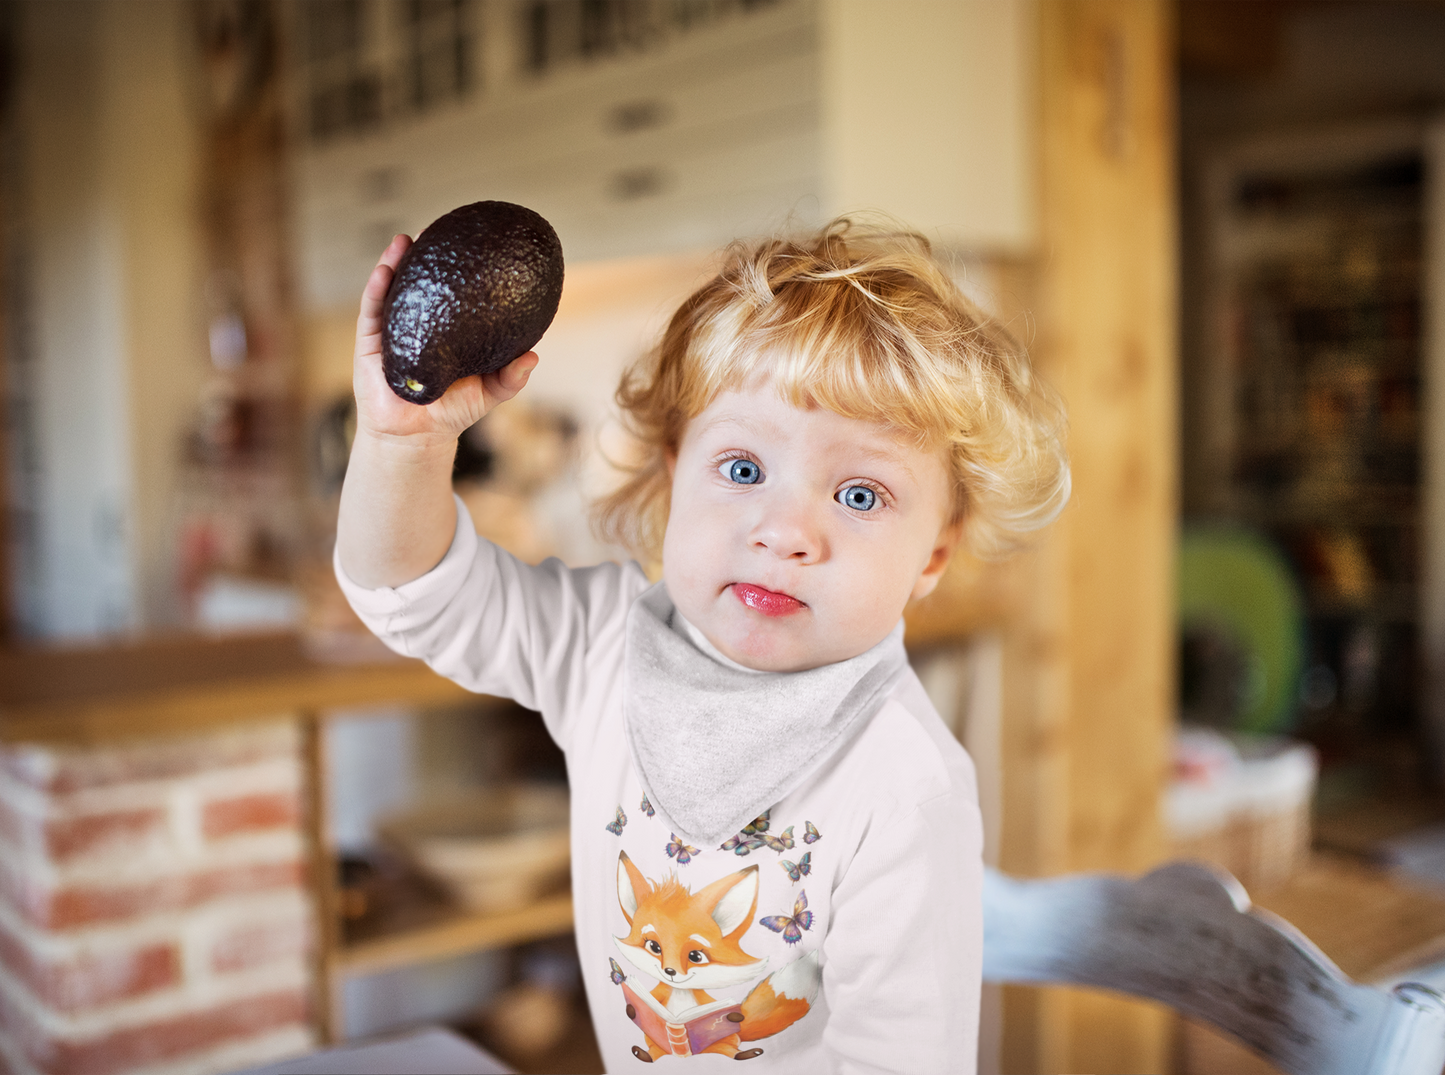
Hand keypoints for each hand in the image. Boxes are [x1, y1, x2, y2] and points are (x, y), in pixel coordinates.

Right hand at [352, 234, 538, 446]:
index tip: (468, 241)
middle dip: (424, 254)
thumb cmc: (452, 412)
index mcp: (443, 329)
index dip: (456, 267)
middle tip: (437, 229)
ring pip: (392, 289)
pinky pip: (372, 310)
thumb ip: (510, 377)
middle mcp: (417, 323)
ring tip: (405, 239)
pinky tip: (386, 269)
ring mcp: (391, 330)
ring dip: (396, 261)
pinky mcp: (369, 343)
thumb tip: (533, 356)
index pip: (449, 292)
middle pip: (418, 283)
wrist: (415, 437)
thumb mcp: (488, 393)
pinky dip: (378, 287)